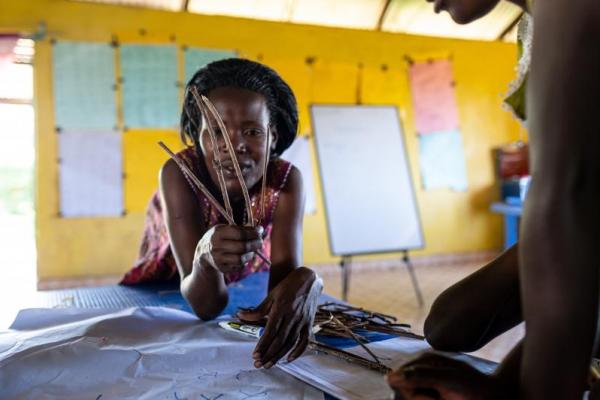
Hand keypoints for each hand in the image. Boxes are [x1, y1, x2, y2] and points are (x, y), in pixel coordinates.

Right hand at [195, 225, 262, 273]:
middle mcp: (216, 247)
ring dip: (250, 254)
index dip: (253, 233)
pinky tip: (243, 256)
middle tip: (260, 242)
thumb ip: (240, 228)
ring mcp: (218, 259)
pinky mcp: (222, 269)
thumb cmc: (219, 238)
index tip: (260, 231)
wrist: (204, 253)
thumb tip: (259, 230)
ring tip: (252, 251)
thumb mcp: (225, 229)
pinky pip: (239, 266)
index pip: (240, 234)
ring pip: (241, 259)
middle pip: (242, 247)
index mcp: (218, 233)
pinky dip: (244, 262)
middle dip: (255, 244)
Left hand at [237, 266, 322, 368]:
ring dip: (279, 355)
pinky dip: (298, 351)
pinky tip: (289, 358)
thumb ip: (258, 310)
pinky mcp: (309, 323)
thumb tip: (240, 316)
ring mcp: (302, 320)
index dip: (262, 345)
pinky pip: (305, 340)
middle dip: (268, 354)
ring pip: (290, 343)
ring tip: (269, 365)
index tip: (255, 355)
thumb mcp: (271, 295)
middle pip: (280, 340)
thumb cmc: (288, 286)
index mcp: (281, 308)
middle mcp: (292, 316)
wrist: (309, 278)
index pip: (270, 331)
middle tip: (258, 364)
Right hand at [387, 353, 501, 399]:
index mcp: (424, 360)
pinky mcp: (433, 393)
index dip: (413, 393)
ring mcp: (429, 382)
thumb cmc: (474, 388)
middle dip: (422, 399)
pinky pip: (421, 397)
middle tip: (441, 399)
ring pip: (413, 397)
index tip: (433, 397)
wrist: (497, 398)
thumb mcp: (447, 380)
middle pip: (405, 391)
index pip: (400, 380)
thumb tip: (389, 378)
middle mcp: (424, 369)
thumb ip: (419, 376)